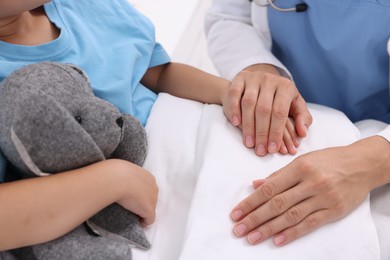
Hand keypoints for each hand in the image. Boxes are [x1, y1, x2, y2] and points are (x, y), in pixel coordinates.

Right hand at [114, 160, 158, 225]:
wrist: (117, 179)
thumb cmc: (117, 173)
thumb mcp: (123, 171)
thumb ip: (126, 177)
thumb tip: (116, 180)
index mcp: (149, 178)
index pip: (148, 188)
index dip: (141, 194)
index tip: (133, 198)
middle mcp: (154, 188)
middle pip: (151, 199)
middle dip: (143, 203)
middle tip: (131, 207)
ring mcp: (152, 200)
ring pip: (150, 209)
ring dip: (143, 212)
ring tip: (132, 214)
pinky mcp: (149, 210)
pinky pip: (149, 220)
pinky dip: (144, 222)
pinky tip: (137, 223)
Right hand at [221, 64, 311, 155]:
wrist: (258, 81)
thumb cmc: (277, 98)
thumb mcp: (294, 104)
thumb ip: (302, 118)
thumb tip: (303, 133)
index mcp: (286, 87)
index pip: (280, 112)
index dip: (276, 132)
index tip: (273, 149)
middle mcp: (270, 80)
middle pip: (264, 109)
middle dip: (261, 133)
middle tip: (260, 150)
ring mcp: (253, 78)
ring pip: (248, 103)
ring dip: (248, 125)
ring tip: (249, 143)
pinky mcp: (240, 78)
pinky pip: (235, 94)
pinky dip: (234, 109)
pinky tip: (235, 123)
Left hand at [230, 136, 389, 245]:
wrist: (362, 164)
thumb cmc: (329, 159)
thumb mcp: (303, 160)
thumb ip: (278, 174)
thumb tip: (255, 184)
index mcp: (299, 167)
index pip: (269, 188)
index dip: (250, 202)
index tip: (236, 212)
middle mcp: (310, 182)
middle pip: (277, 204)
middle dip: (255, 218)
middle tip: (238, 229)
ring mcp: (323, 197)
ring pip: (291, 216)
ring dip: (269, 228)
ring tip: (252, 237)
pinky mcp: (334, 210)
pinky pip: (310, 223)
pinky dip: (292, 233)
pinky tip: (277, 240)